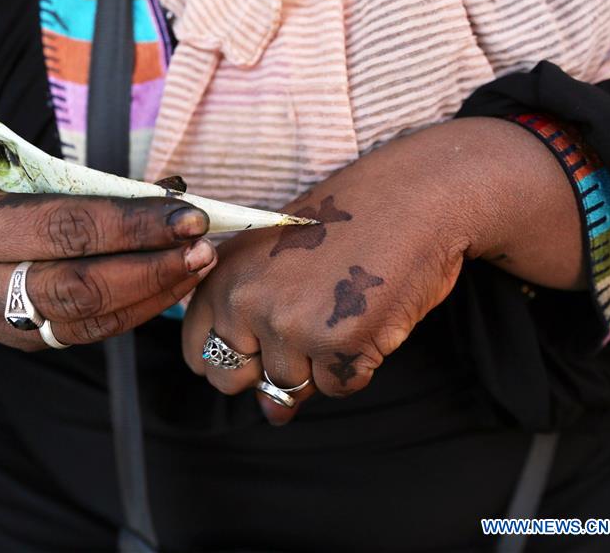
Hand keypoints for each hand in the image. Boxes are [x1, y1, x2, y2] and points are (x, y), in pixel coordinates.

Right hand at [0, 182, 216, 350]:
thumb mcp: (15, 186)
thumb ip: (79, 195)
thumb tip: (164, 199)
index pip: (66, 229)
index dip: (132, 224)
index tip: (187, 215)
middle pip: (78, 284)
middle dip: (150, 267)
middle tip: (201, 248)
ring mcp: (0, 323)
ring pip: (88, 318)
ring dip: (153, 293)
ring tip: (196, 266)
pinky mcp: (24, 343)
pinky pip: (88, 333)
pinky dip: (136, 311)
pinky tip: (170, 288)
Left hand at [182, 118, 583, 424]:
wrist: (412, 196)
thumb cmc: (344, 226)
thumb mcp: (280, 265)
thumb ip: (258, 334)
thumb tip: (272, 414)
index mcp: (222, 278)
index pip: (197, 354)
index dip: (231, 358)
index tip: (259, 340)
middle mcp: (246, 303)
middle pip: (235, 380)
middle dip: (267, 369)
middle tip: (305, 323)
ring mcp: (291, 325)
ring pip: (291, 387)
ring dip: (320, 362)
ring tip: (342, 306)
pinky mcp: (339, 343)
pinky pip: (340, 386)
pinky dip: (358, 364)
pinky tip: (370, 316)